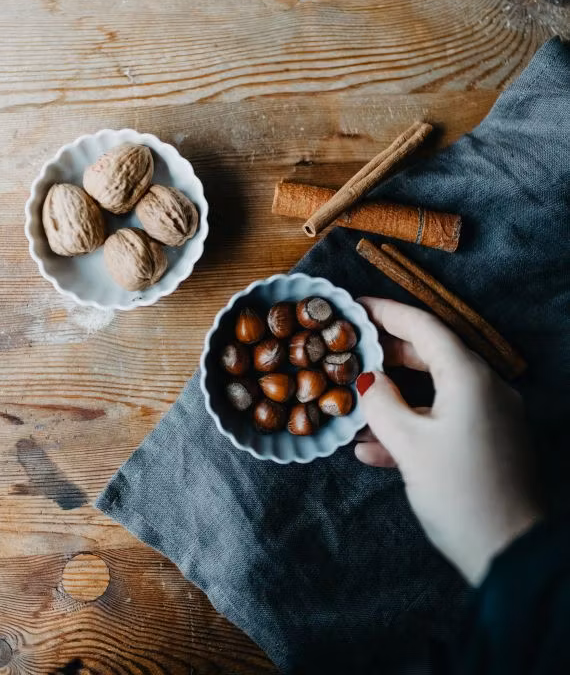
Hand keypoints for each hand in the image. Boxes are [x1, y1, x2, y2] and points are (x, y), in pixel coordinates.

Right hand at [354, 297, 542, 584]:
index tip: (356, 307)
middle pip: (431, 355)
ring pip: (435, 392)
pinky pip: (445, 421)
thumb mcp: (410, 445)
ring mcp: (491, 417)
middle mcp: (486, 389)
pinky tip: (373, 448)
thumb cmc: (460, 493)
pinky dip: (412, 426)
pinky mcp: (489, 444)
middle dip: (388, 354)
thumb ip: (382, 405)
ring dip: (396, 398)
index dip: (386, 313)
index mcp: (470, 377)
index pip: (424, 327)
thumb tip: (368, 382)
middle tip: (352, 351)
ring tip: (356, 405)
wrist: (511, 555)